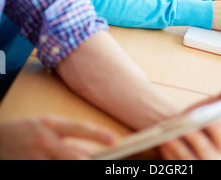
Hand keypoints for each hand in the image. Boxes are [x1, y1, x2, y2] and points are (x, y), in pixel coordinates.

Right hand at [0, 116, 115, 159]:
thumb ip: (67, 135)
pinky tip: (58, 164)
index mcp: (51, 124)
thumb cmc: (27, 130)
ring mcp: (36, 159)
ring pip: (64, 167)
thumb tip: (89, 152)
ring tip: (78, 161)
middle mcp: (45, 141)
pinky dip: (59, 170)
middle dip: (88, 162)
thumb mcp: (47, 124)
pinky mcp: (29, 169)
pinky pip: (50, 173)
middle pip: (74, 157)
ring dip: (75, 167)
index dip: (99, 135)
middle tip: (99, 163)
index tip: (115, 140)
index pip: (80, 128)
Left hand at [159, 89, 220, 159]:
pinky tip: (163, 142)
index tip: (212, 120)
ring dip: (179, 148)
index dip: (218, 132)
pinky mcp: (182, 166)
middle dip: (197, 141)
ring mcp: (196, 164)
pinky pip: (175, 163)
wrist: (181, 126)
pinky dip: (169, 153)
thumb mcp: (212, 104)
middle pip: (206, 154)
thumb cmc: (199, 115)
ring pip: (189, 160)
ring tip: (169, 136)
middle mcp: (211, 158)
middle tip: (188, 129)